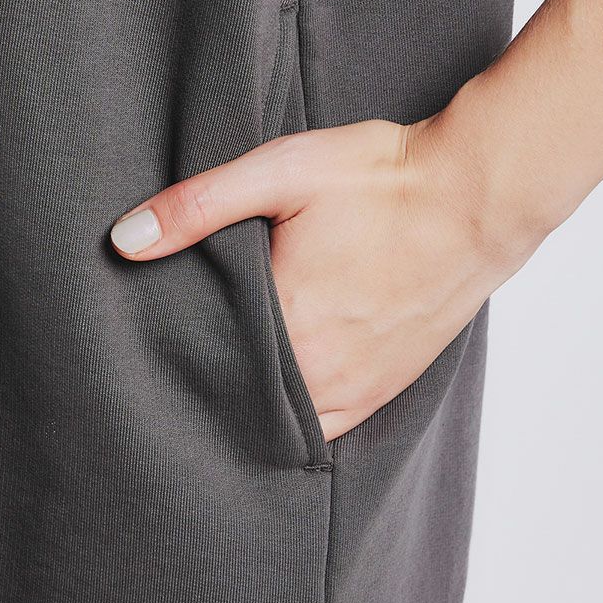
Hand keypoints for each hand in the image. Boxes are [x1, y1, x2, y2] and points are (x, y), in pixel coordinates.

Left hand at [109, 115, 541, 441]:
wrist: (478, 194)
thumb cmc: (382, 178)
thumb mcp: (281, 172)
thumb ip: (198, 207)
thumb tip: (124, 240)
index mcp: (287, 324)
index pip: (201, 363)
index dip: (170, 354)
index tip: (146, 344)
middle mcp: (319, 372)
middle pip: (235, 398)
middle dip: (202, 384)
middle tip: (168, 365)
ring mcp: (356, 388)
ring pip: (278, 422)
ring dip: (246, 406)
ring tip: (216, 381)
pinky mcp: (384, 389)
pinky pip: (325, 430)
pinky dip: (293, 420)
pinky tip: (270, 399)